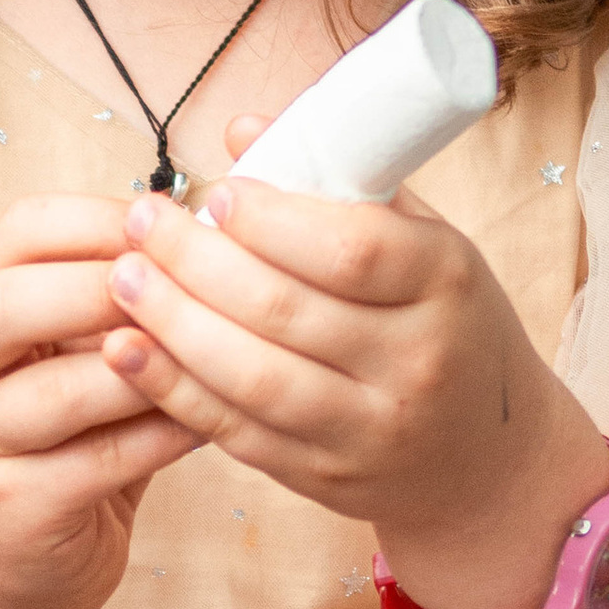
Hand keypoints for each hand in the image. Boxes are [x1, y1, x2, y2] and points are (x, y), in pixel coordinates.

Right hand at [0, 195, 198, 608]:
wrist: (23, 563)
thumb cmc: (70, 435)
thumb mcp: (76, 351)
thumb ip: (115, 296)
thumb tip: (206, 230)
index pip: (14, 232)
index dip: (97, 218)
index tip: (171, 226)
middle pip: (2, 304)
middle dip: (102, 287)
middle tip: (181, 287)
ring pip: (54, 392)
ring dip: (143, 370)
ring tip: (210, 358)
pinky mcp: (3, 509)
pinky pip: (94, 463)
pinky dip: (158, 438)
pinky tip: (206, 425)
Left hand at [100, 144, 608, 608]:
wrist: (486, 455)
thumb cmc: (446, 325)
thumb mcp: (426, 246)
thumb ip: (340, 187)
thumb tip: (239, 129)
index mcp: (446, 286)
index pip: (351, 249)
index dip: (269, 219)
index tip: (214, 192)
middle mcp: (416, 363)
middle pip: (284, 310)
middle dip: (194, 260)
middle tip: (142, 220)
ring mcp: (370, 430)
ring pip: (250, 376)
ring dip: (171, 323)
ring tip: (122, 275)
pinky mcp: (325, 478)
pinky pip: (234, 432)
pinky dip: (172, 389)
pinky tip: (127, 348)